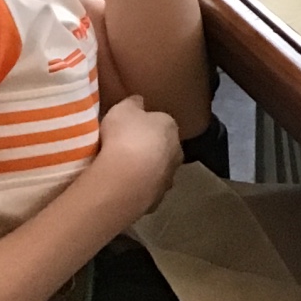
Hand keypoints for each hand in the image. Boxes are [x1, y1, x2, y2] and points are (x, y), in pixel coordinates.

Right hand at [83, 96, 181, 222]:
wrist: (125, 178)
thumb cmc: (124, 137)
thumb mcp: (123, 110)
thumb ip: (133, 104)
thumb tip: (139, 101)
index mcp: (170, 126)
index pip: (162, 122)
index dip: (147, 125)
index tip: (132, 129)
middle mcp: (176, 151)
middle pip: (164, 147)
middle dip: (151, 149)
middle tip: (127, 151)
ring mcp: (169, 178)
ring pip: (159, 171)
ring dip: (147, 171)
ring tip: (124, 173)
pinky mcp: (158, 200)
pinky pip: (148, 191)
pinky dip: (140, 190)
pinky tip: (124, 190)